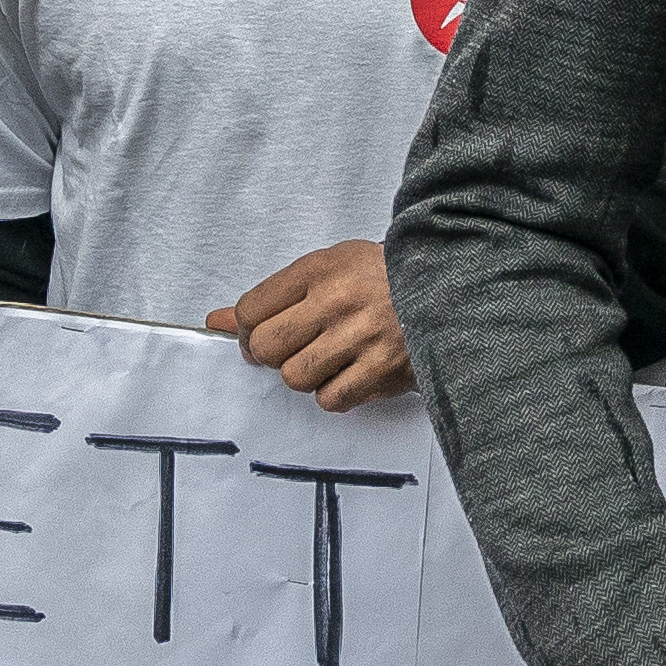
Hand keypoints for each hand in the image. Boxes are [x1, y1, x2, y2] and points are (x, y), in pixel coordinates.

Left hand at [210, 240, 411, 409]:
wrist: (449, 288)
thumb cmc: (384, 279)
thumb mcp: (330, 266)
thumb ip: (274, 294)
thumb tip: (216, 320)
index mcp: (321, 269)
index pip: (251, 309)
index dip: (244, 329)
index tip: (256, 333)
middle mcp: (337, 301)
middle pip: (265, 347)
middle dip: (270, 354)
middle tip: (290, 348)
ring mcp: (360, 338)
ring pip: (294, 377)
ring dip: (305, 373)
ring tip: (327, 358)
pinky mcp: (382, 371)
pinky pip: (330, 399)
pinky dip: (333, 392)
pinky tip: (350, 372)